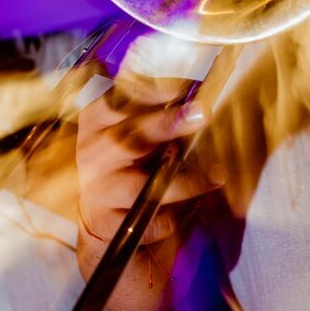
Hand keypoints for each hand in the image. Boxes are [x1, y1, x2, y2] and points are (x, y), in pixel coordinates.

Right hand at [74, 74, 221, 251]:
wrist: (98, 214)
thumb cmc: (122, 160)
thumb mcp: (126, 127)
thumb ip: (150, 108)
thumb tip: (196, 89)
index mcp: (95, 122)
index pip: (118, 101)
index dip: (152, 91)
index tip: (189, 85)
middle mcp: (93, 155)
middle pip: (127, 140)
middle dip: (165, 125)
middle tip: (202, 113)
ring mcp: (100, 192)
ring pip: (142, 187)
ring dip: (183, 182)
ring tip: (216, 176)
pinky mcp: (111, 225)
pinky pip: (152, 220)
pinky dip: (179, 214)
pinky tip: (196, 205)